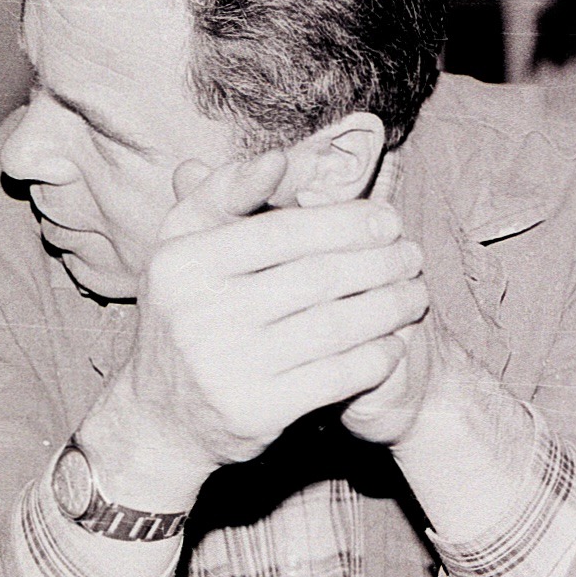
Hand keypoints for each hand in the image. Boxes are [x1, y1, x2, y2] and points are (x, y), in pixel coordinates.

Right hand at [78, 154, 428, 510]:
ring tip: (415, 295)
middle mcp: (200, 312)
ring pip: (335, 326)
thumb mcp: (186, 245)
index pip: (286, 230)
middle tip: (413, 257)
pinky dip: (375, 357)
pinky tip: (394, 342)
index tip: (390, 220)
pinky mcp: (254, 412)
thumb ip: (226, 193)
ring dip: (389, 307)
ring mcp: (226, 367)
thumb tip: (277, 160)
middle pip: (318, 277)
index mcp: (185, 261)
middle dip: (381, 263)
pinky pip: (336, 377)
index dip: (347, 222)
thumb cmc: (188, 314)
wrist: (160, 416)